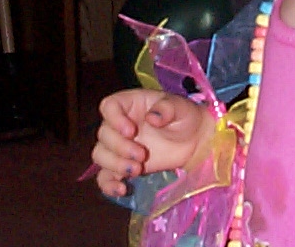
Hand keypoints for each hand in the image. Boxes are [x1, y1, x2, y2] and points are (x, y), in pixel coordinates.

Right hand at [92, 89, 214, 197]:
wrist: (194, 141)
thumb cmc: (185, 117)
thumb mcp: (181, 107)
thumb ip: (167, 108)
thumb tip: (151, 118)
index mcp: (130, 104)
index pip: (108, 106)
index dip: (114, 118)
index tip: (131, 131)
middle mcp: (120, 124)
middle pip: (104, 134)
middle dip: (120, 147)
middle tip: (142, 155)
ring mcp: (119, 146)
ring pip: (100, 155)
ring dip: (115, 164)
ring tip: (138, 169)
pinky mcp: (123, 167)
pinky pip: (104, 177)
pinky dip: (108, 185)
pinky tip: (122, 190)